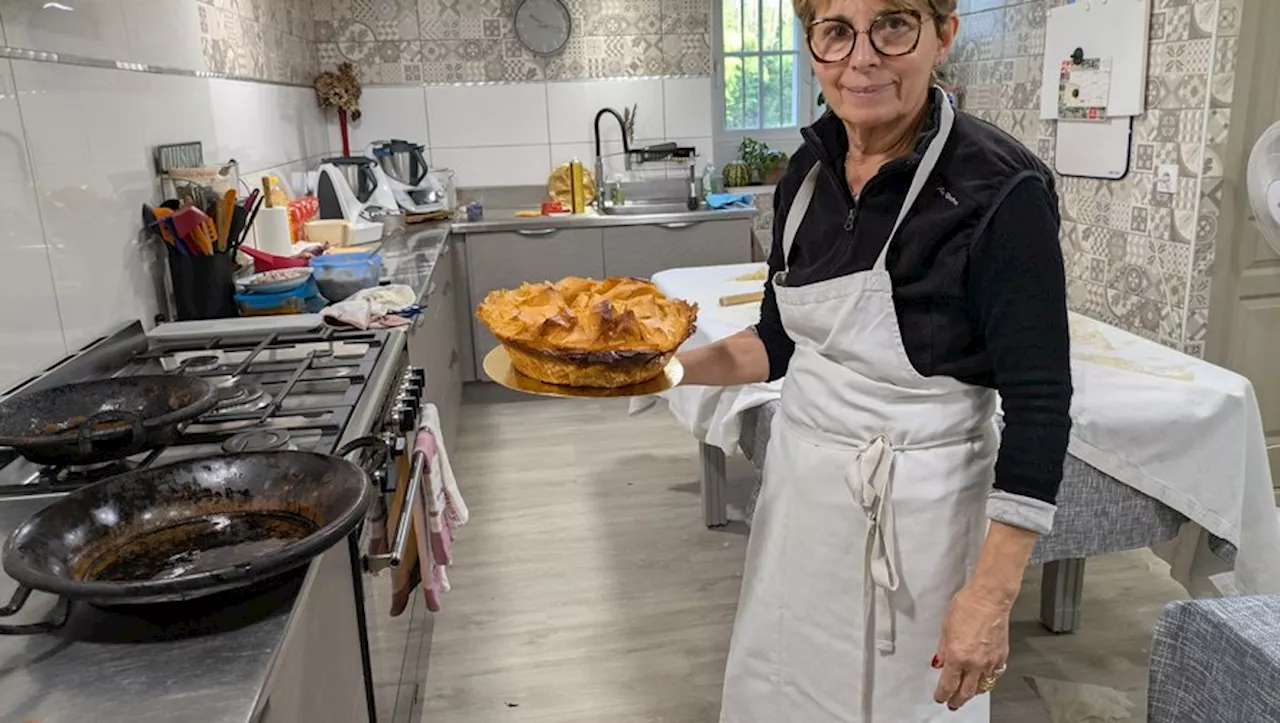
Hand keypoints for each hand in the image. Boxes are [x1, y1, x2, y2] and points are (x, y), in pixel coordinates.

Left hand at [932, 583, 1010, 710]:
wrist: (990, 598)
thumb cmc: (968, 606)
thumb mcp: (945, 627)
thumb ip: (943, 649)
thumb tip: (940, 662)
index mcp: (957, 656)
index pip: (948, 684)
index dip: (942, 695)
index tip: (940, 698)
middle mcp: (975, 663)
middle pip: (966, 691)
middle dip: (957, 700)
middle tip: (952, 704)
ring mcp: (990, 661)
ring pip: (982, 687)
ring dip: (972, 693)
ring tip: (966, 695)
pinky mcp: (1002, 656)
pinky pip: (994, 676)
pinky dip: (987, 681)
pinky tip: (984, 680)